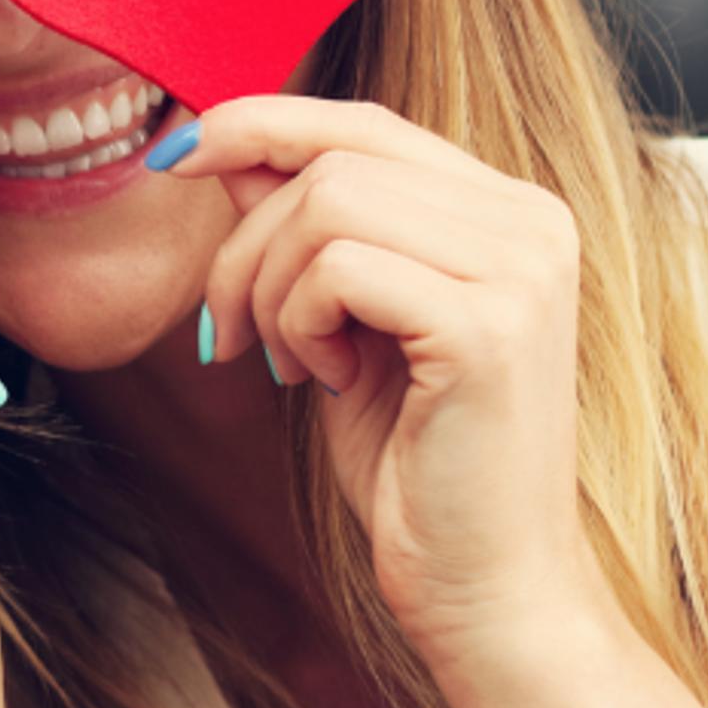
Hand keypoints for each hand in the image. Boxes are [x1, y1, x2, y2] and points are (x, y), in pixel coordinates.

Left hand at [167, 97, 601, 660]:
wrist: (484, 584)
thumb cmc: (414, 462)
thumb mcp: (342, 323)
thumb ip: (304, 229)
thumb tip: (228, 147)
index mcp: (508, 212)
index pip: (363, 122)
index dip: (258, 124)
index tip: (175, 160)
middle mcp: (532, 222)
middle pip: (331, 159)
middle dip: (244, 243)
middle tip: (231, 333)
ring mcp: (522, 270)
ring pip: (326, 204)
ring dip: (268, 289)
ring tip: (291, 365)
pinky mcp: (490, 327)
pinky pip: (337, 269)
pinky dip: (300, 324)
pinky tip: (326, 384)